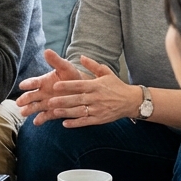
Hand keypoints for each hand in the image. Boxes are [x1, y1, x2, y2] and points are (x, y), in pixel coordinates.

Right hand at [17, 49, 87, 116]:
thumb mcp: (65, 67)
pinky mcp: (52, 112)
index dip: (28, 84)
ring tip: (23, 113)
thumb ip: (56, 61)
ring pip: (34, 107)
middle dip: (24, 99)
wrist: (81, 90)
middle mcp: (42, 93)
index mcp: (43, 81)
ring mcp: (46, 103)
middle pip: (30, 97)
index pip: (33, 82)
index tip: (22, 86)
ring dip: (28, 110)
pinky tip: (36, 122)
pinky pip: (44, 116)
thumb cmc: (72, 76)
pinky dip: (40, 119)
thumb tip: (46, 50)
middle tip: (19, 102)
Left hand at [19, 50, 139, 126]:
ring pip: (79, 111)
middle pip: (77, 99)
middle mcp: (96, 98)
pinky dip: (75, 123)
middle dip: (63, 101)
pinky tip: (65, 123)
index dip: (67, 86)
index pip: (79, 85)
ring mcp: (98, 109)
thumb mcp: (106, 72)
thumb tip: (81, 56)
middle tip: (49, 101)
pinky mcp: (99, 119)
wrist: (131, 101)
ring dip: (66, 112)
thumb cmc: (116, 86)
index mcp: (96, 85)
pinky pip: (85, 121)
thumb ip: (92, 65)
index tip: (55, 85)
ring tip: (54, 112)